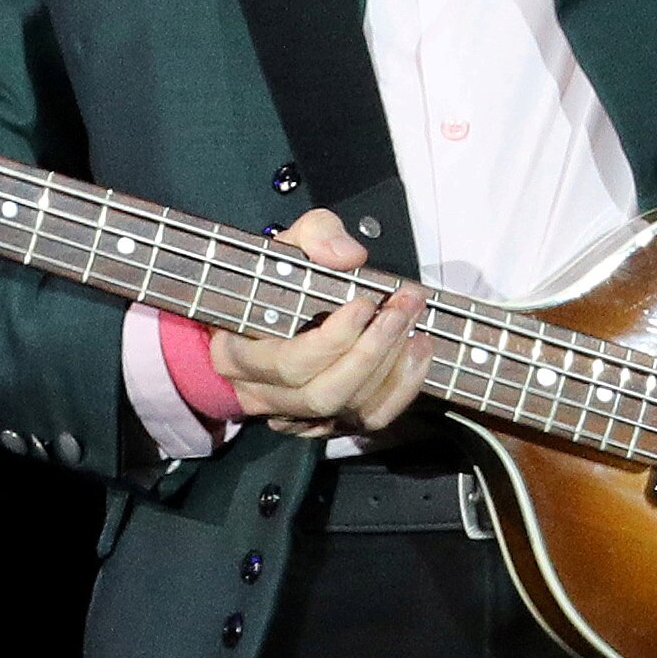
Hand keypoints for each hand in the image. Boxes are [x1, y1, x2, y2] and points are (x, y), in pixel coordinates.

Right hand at [209, 207, 430, 440]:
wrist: (260, 316)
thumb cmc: (271, 283)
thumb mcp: (286, 245)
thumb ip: (315, 236)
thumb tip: (348, 255)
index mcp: (239, 354)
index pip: (289, 363)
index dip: (332, 339)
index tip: (364, 302)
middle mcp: (265, 395)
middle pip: (323, 393)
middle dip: (372, 350)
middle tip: (402, 307)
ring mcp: (297, 415)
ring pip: (349, 410)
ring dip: (391, 367)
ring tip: (413, 324)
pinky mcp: (328, 421)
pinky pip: (368, 420)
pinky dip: (400, 388)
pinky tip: (416, 351)